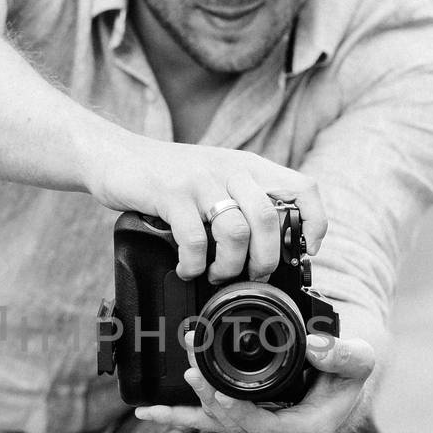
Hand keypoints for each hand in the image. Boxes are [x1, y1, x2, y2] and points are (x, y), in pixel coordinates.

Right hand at [86, 137, 325, 282]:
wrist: (117, 156)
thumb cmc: (170, 178)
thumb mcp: (216, 179)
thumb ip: (243, 201)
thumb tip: (272, 249)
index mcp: (249, 167)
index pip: (302, 188)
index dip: (315, 222)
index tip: (307, 250)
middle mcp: (230, 170)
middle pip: (269, 218)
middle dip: (264, 259)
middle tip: (250, 275)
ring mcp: (200, 181)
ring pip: (236, 231)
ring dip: (229, 266)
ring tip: (215, 274)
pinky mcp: (170, 194)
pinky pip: (195, 239)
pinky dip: (194, 264)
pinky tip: (187, 268)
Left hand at [135, 331, 375, 432]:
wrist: (336, 387)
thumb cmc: (346, 376)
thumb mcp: (359, 362)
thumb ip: (344, 355)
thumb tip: (314, 346)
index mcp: (304, 432)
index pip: (264, 430)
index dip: (239, 413)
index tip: (220, 393)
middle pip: (233, 425)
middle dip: (209, 399)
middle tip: (192, 373)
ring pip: (215, 423)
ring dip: (189, 406)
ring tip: (163, 396)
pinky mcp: (237, 425)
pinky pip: (203, 423)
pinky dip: (175, 416)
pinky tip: (146, 412)